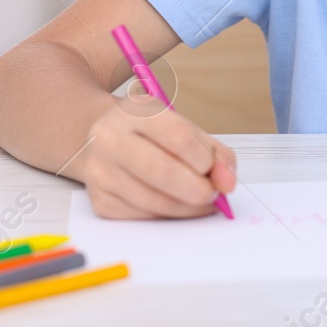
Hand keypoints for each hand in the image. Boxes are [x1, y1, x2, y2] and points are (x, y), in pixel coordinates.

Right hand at [74, 100, 237, 218]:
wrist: (103, 139)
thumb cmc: (151, 134)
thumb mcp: (181, 126)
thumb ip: (213, 151)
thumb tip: (227, 183)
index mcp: (135, 111)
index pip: (178, 137)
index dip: (206, 160)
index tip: (218, 172)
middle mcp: (110, 138)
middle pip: (161, 171)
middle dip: (197, 190)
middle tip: (213, 195)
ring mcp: (99, 170)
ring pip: (153, 201)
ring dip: (186, 208)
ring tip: (199, 202)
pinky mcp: (99, 200)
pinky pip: (142, 216)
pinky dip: (166, 216)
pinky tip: (175, 205)